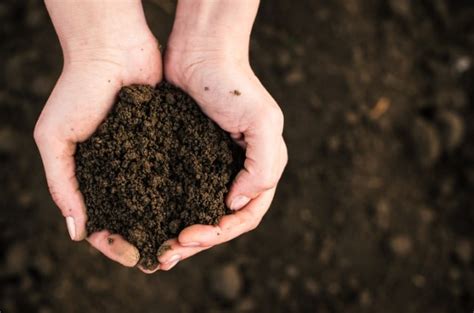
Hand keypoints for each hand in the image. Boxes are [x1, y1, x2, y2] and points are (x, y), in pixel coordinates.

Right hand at [35, 0, 161, 270]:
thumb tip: (77, 232)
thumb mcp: (55, 138)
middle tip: (164, 257)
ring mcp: (144, 158)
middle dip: (147, 239)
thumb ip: (62, 184)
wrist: (112, 50)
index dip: (113, 242)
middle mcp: (120, 172)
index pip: (100, 222)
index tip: (131, 254)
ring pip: (158, 200)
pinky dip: (184, 192)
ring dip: (169, 222)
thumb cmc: (77, 91)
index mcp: (90, 176)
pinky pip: (177, 173)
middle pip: (133, 217)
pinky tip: (197, 207)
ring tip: (184, 240)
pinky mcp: (167, 142)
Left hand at [156, 0, 287, 270]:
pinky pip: (179, 193)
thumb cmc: (232, 84)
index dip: (222, 232)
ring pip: (198, 212)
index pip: (247, 215)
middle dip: (198, 242)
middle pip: (221, 221)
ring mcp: (211, 167)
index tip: (191, 237)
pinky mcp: (187, 159)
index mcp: (260, 168)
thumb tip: (236, 203)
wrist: (200, 52)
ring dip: (181, 235)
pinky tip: (150, 221)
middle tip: (167, 254)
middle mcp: (238, 172)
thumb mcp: (262, 122)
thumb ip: (263, 166)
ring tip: (157, 251)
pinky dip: (168, 211)